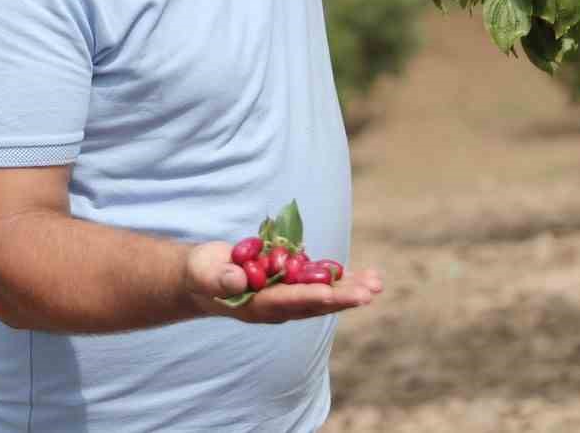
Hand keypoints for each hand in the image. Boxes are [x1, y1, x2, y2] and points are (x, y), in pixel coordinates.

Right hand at [183, 241, 382, 323]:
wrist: (203, 277)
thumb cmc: (201, 274)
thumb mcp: (205, 273)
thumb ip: (221, 278)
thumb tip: (238, 279)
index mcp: (258, 306)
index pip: (291, 302)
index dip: (315, 297)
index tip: (338, 294)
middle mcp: (277, 306)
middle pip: (315, 303)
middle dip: (344, 297)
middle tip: (372, 290)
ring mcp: (285, 298)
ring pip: (322, 295)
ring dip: (349, 289)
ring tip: (377, 282)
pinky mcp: (288, 285)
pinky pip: (318, 284)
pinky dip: (339, 280)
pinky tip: (360, 276)